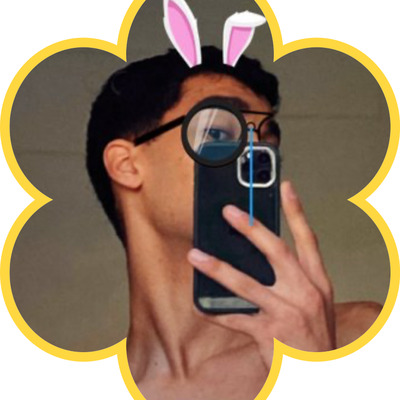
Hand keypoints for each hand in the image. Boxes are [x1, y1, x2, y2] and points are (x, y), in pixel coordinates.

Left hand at [187, 181, 335, 369]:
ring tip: (195, 255)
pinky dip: (215, 312)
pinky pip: (235, 319)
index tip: (285, 186)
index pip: (308, 239)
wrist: (320, 373)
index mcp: (317, 281)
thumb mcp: (315, 300)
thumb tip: (260, 252)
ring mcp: (287, 312)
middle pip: (276, 251)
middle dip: (251, 228)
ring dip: (218, 268)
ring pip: (247, 284)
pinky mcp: (269, 333)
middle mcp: (305, 292)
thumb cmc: (315, 333)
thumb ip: (295, 276)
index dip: (296, 211)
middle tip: (227, 211)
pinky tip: (199, 304)